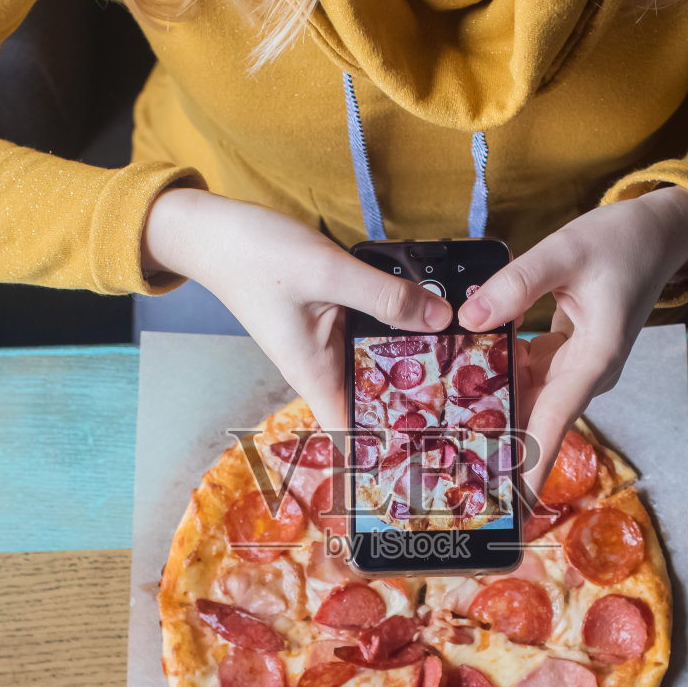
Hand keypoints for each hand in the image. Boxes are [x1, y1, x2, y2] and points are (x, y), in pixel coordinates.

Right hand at [141, 189, 450, 430]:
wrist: (216, 233)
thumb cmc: (257, 257)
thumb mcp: (329, 273)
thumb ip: (386, 297)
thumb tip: (442, 320)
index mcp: (315, 374)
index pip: (353, 435)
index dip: (387, 450)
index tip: (430, 453)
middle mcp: (322, 367)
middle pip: (374, 402)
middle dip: (415, 405)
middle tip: (470, 406)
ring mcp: (327, 345)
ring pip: (376, 368)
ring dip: (411, 366)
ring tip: (464, 366)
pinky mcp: (332, 321)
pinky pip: (371, 336)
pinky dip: (398, 334)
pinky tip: (431, 321)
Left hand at [456, 187, 687, 498]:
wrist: (656, 234)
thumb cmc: (621, 241)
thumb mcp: (565, 251)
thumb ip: (517, 283)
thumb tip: (471, 316)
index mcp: (594, 359)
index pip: (554, 424)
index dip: (531, 470)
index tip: (514, 511)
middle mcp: (586, 374)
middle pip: (536, 423)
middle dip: (500, 454)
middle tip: (458, 485)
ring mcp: (576, 368)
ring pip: (527, 401)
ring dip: (493, 417)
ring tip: (449, 444)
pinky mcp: (566, 357)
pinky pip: (527, 377)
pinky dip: (499, 380)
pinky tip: (464, 384)